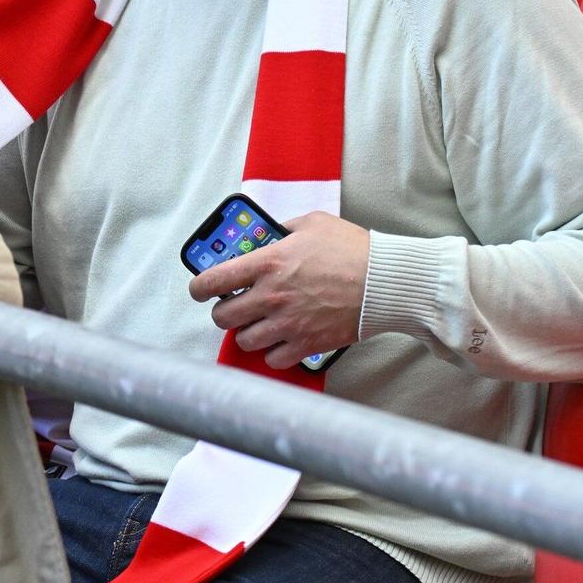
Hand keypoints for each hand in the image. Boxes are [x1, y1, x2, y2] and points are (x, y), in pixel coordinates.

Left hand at [188, 212, 369, 369]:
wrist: (385, 282)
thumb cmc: (352, 250)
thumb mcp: (312, 224)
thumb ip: (283, 230)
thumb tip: (268, 237)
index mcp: (268, 262)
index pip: (212, 280)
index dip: (198, 287)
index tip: (200, 289)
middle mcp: (271, 295)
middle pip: (222, 316)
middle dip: (224, 311)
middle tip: (234, 305)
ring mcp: (288, 323)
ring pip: (244, 340)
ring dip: (248, 331)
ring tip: (260, 322)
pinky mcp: (306, 344)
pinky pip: (273, 359)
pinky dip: (273, 352)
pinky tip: (281, 339)